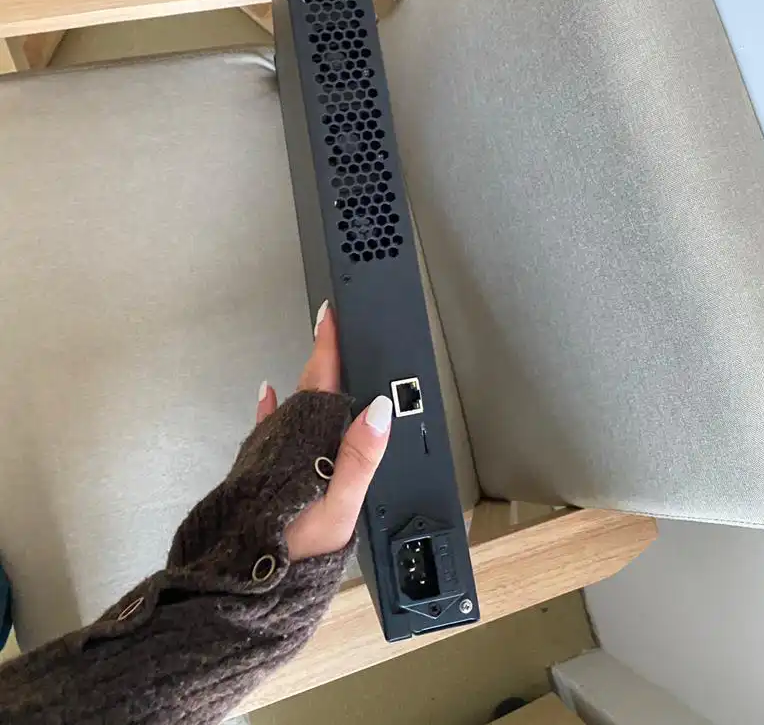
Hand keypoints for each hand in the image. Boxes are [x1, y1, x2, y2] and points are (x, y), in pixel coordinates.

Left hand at [256, 303, 391, 559]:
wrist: (246, 587)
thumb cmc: (297, 552)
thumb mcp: (340, 508)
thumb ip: (359, 457)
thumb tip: (377, 410)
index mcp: (308, 447)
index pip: (320, 384)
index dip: (326, 347)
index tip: (328, 315)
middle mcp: (283, 445)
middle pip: (306, 392)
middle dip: (321, 359)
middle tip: (330, 328)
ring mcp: (268, 457)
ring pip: (290, 409)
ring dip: (305, 382)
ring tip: (316, 357)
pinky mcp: (257, 473)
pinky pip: (267, 430)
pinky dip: (271, 408)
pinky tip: (268, 393)